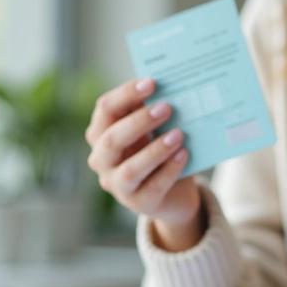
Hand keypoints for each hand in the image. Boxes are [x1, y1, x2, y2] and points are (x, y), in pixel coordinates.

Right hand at [86, 78, 204, 251]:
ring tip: (179, 134)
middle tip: (167, 107)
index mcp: (102, 133)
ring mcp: (118, 185)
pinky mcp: (139, 204)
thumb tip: (171, 86)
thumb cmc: (160, 150)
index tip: (152, 83)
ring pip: (130, 169)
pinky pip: (153, 187)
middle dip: (138, 122)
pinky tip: (184, 155)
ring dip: (155, 150)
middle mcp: (102, 160)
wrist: (175, 192)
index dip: (126, 94)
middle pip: (111, 139)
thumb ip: (155, 111)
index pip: (105, 109)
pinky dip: (169, 170)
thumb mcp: (154, 129)